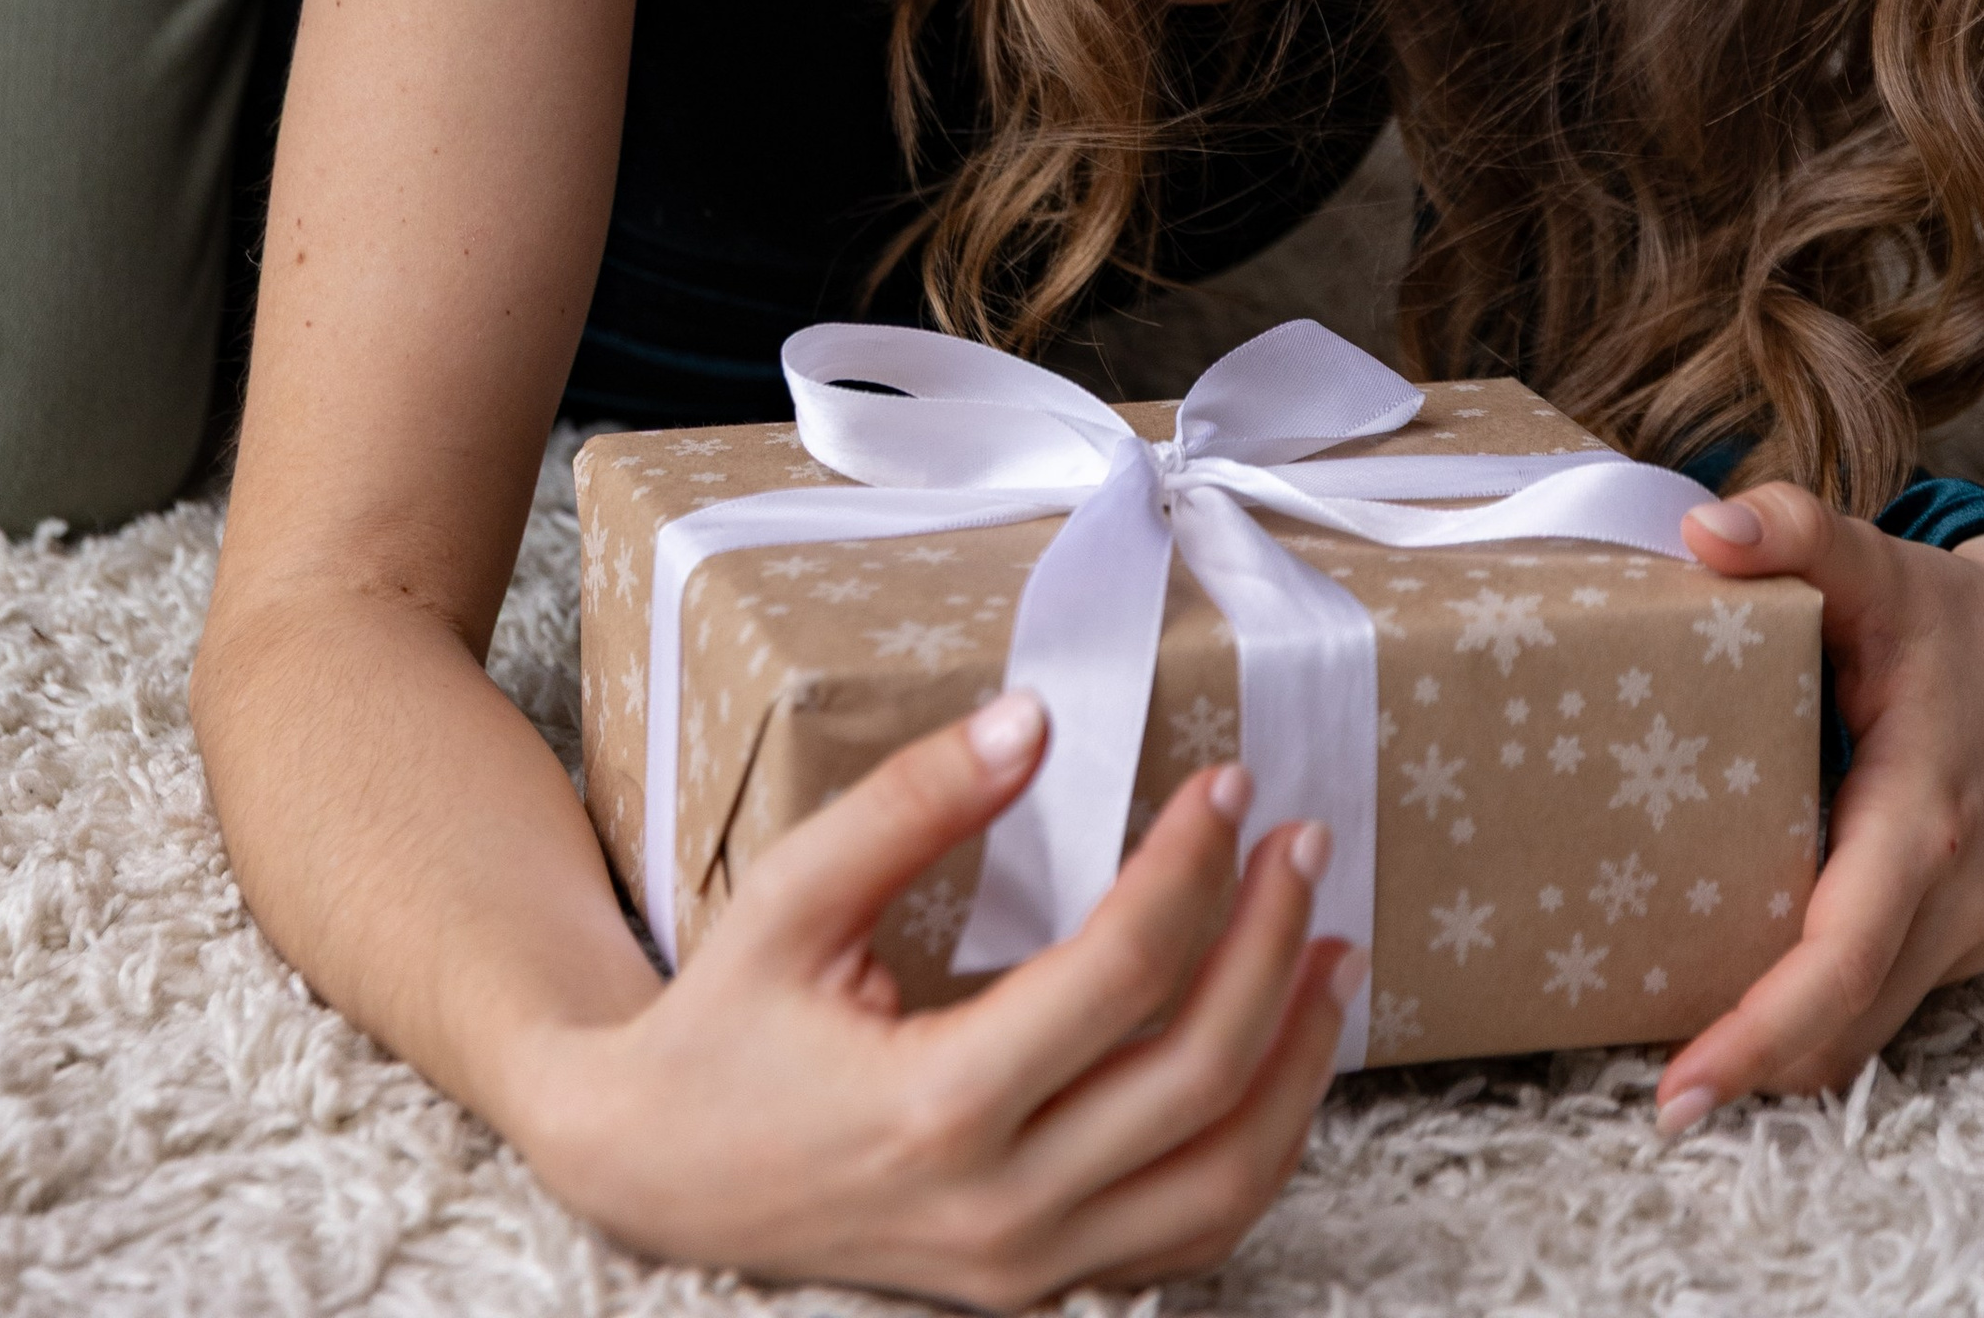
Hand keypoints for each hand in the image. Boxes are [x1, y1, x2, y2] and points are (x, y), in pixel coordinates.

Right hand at [518, 691, 1360, 1300]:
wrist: (653, 1173)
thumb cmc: (722, 1024)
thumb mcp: (793, 895)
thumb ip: (913, 804)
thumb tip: (1035, 722)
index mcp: (937, 1105)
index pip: (1120, 972)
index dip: (1190, 865)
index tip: (1227, 785)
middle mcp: (1000, 1206)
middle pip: (1198, 1073)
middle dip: (1270, 940)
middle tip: (1303, 839)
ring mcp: (1027, 1265)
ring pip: (1225, 1178)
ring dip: (1297, 1057)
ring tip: (1330, 947)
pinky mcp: (1038, 1287)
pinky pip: (1192, 1233)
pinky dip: (1259, 1143)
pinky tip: (1279, 1057)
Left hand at [1655, 490, 1983, 1133]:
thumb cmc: (1947, 618)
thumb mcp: (1875, 561)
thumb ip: (1794, 533)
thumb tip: (1702, 530)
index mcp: (1923, 820)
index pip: (1839, 960)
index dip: (1760, 1032)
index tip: (1686, 1085)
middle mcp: (1955, 899)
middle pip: (1846, 1024)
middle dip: (1754, 1069)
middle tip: (1657, 1098)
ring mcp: (1968, 929)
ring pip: (1866, 1030)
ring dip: (1785, 1054)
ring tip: (1682, 1062)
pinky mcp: (1965, 939)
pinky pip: (1884, 1002)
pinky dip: (1820, 1019)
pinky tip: (1744, 999)